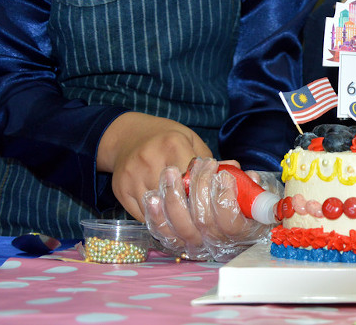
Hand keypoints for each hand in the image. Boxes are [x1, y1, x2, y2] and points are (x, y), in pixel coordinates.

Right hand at [97, 112, 211, 220]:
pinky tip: (166, 215)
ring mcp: (132, 176)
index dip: (203, 191)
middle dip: (189, 207)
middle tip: (199, 213)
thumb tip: (235, 171)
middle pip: (174, 196)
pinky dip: (157, 218)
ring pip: (158, 209)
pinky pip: (142, 215)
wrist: (128, 136)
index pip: (192, 177)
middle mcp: (149, 159)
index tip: (210, 198)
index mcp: (172, 144)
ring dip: (172, 216)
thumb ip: (209, 159)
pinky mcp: (120, 190)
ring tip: (184, 217)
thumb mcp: (191, 141)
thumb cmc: (166, 139)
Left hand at [142, 157, 281, 260]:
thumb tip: (250, 176)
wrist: (220, 216)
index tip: (224, 175)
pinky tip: (153, 196)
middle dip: (200, 187)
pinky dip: (155, 214)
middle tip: (201, 163)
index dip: (226, 199)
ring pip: (180, 227)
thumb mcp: (250, 192)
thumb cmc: (239, 200)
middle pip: (203, 221)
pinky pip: (162, 232)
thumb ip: (249, 184)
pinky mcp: (174, 242)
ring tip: (172, 172)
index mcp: (240, 232)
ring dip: (174, 197)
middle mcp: (216, 244)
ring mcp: (194, 245)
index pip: (231, 223)